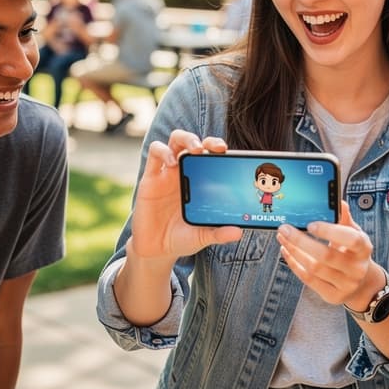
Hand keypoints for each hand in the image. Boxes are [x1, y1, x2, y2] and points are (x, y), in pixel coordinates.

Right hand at [127, 130, 241, 262]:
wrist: (156, 250)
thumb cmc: (182, 238)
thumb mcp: (202, 237)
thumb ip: (218, 234)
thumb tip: (238, 232)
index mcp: (200, 182)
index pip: (212, 157)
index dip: (221, 150)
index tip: (233, 154)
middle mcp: (184, 173)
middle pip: (195, 143)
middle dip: (207, 140)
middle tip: (218, 148)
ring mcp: (167, 173)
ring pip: (175, 141)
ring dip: (187, 138)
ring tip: (196, 148)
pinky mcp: (150, 178)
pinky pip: (155, 154)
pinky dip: (164, 152)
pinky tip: (172, 162)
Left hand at [277, 202, 374, 305]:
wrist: (361, 283)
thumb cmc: (353, 252)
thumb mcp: (353, 233)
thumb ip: (344, 218)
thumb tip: (338, 201)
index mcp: (364, 248)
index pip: (351, 240)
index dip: (330, 232)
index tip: (310, 224)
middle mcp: (357, 268)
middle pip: (326, 256)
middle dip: (301, 241)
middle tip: (285, 229)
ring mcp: (346, 284)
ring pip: (314, 268)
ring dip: (294, 251)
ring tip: (283, 238)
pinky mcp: (333, 295)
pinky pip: (309, 279)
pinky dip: (294, 264)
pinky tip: (287, 252)